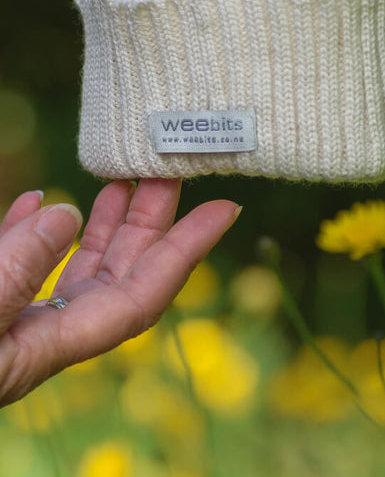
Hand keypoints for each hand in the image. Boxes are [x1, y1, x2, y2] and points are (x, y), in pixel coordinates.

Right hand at [0, 178, 239, 405]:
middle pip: (121, 274)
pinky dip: (32, 231)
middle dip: (152, 221)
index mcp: (49, 348)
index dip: (189, 250)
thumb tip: (65, 214)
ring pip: (79, 268)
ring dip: (104, 223)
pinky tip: (37, 203)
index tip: (227, 209)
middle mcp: (45, 337)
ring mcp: (17, 323)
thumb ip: (17, 272)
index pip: (143, 295)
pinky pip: (24, 264)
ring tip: (121, 179)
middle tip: (172, 171)